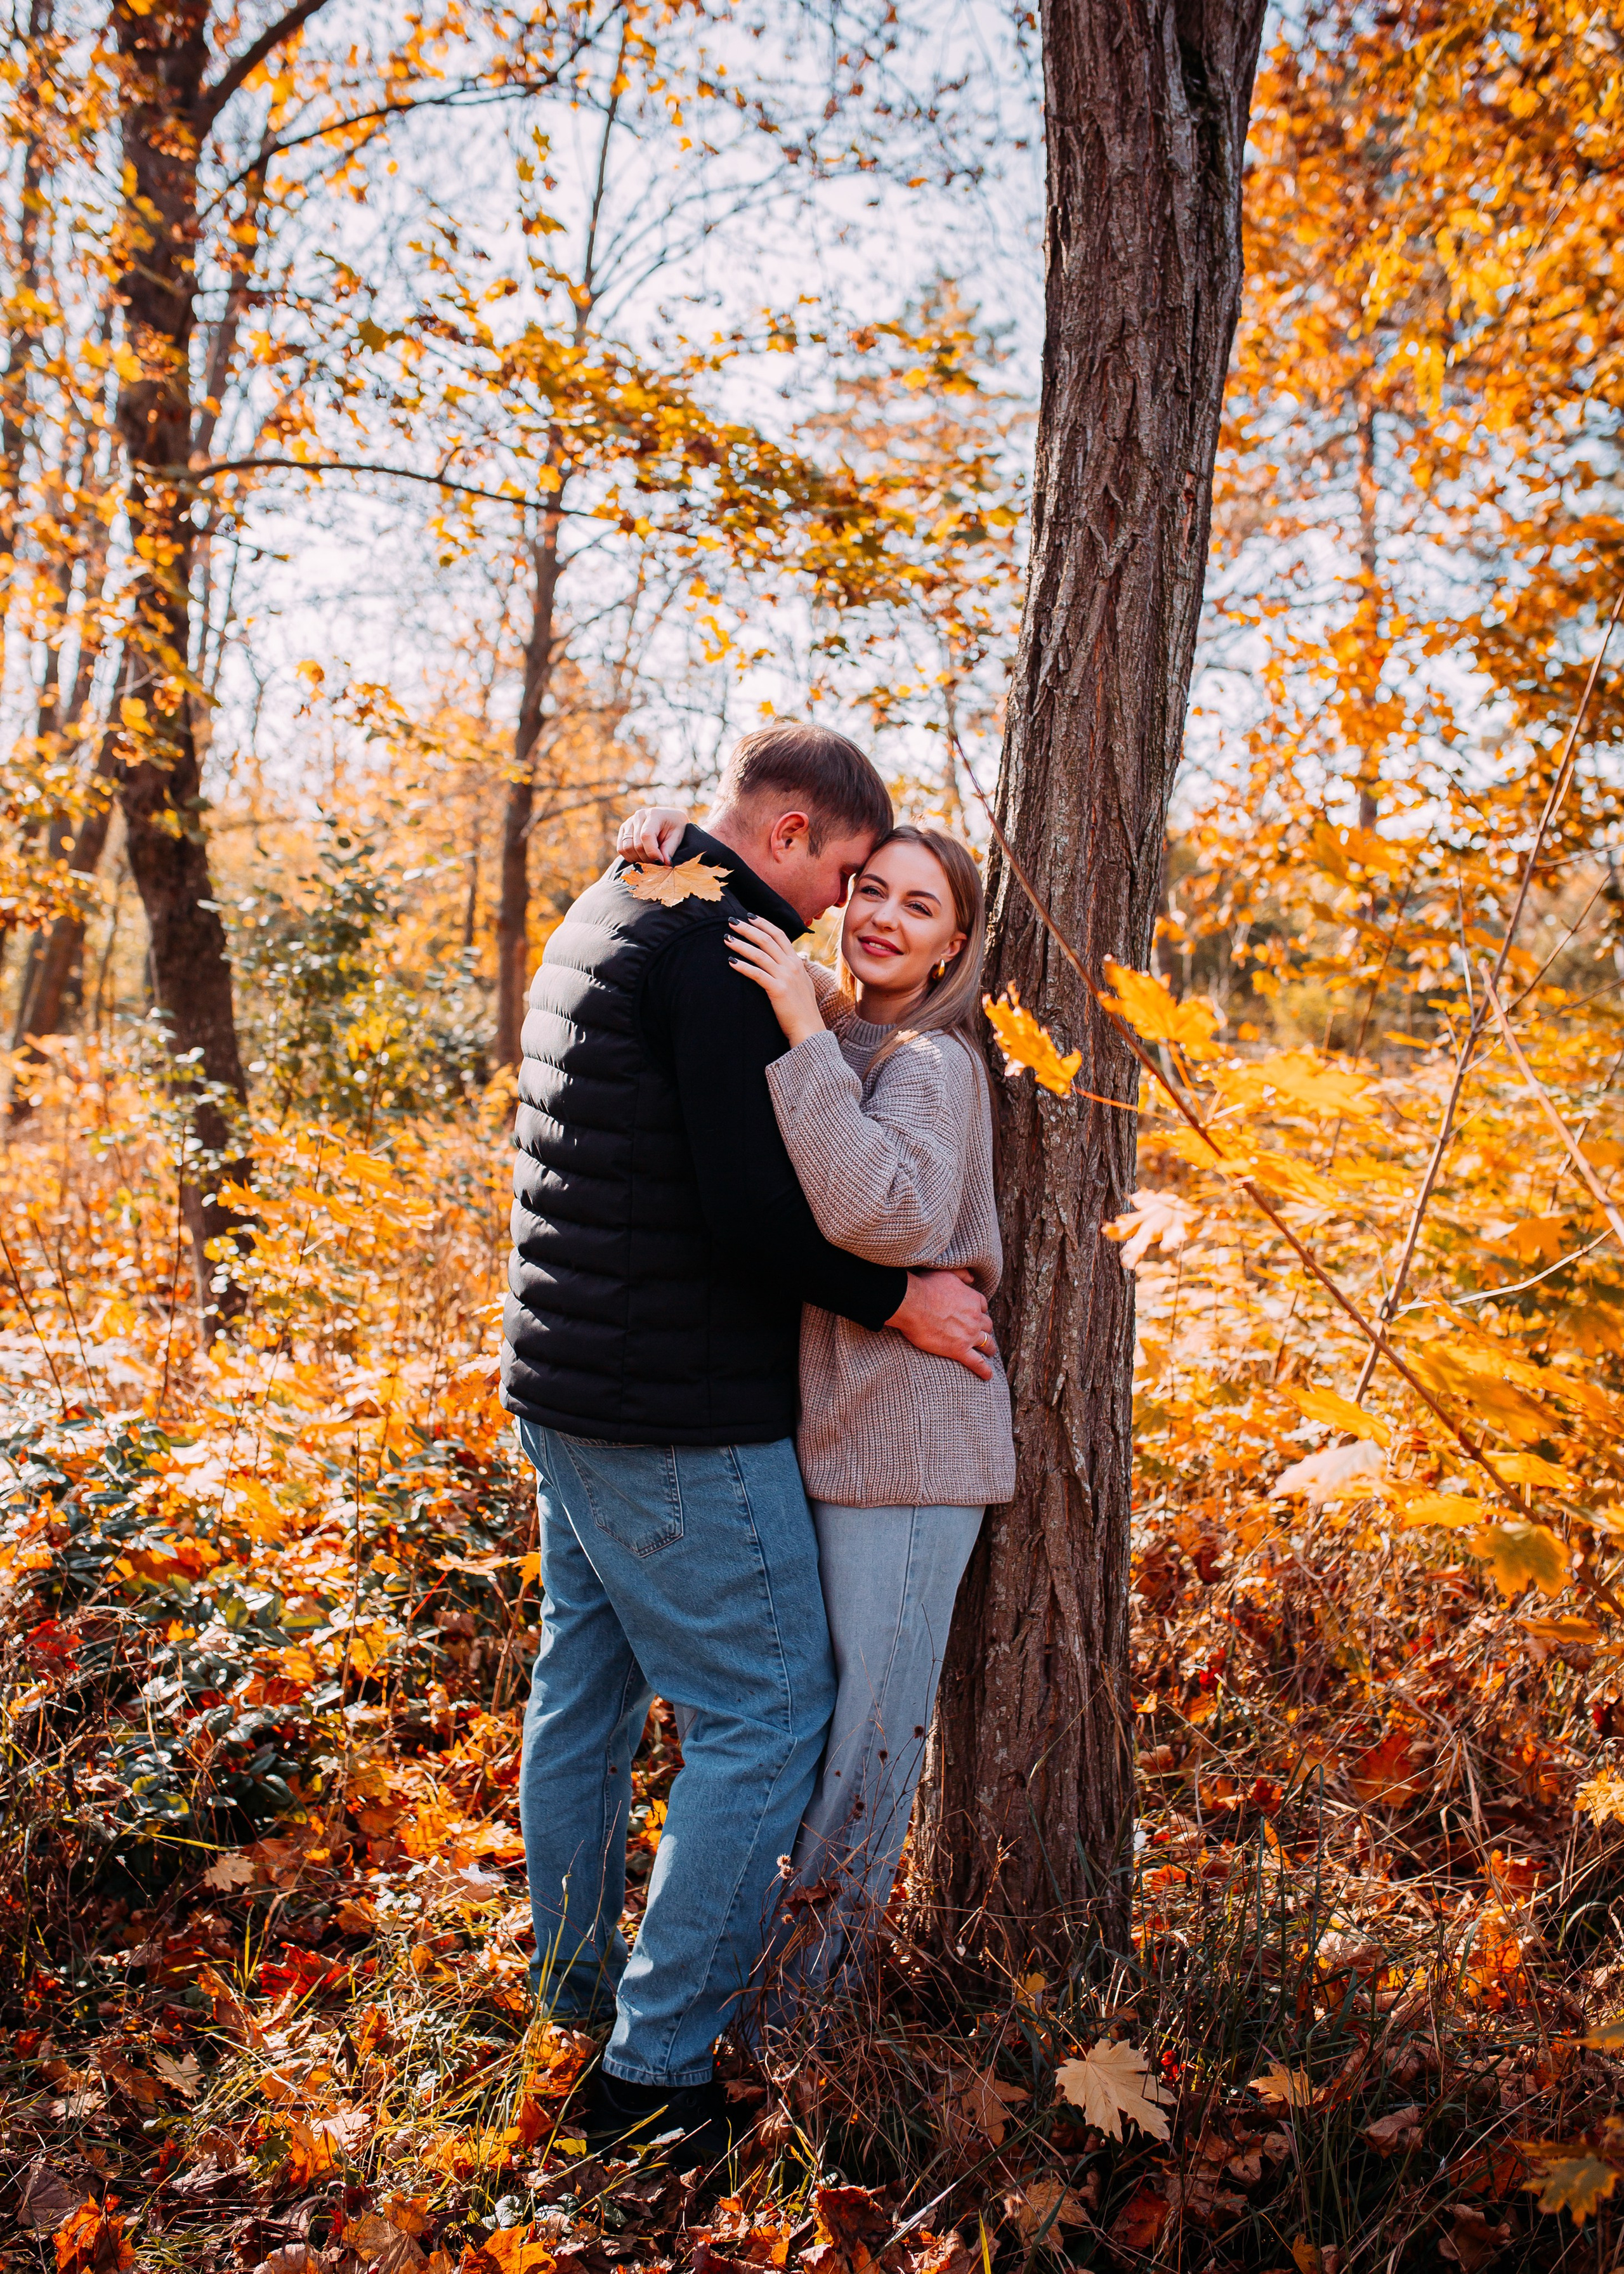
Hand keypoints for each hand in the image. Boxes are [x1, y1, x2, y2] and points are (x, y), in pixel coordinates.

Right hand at [617, 805, 689, 864]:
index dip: (652, 852)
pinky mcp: (624, 829)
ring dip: (638, 859)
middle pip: (636, 845)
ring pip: (626, 848)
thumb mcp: (677, 836)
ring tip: (650, 860)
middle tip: (657, 862)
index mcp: (653, 814)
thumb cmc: (675, 826)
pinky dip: (630, 857)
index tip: (661, 861)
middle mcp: (638, 816)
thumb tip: (664, 863)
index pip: (646, 836)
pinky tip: (642, 857)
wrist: (669, 818)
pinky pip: (621, 848)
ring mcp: (629, 822)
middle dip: (647, 858)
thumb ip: (670, 849)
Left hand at [726, 915, 824, 1046]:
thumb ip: (793, 970)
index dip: (764, 923)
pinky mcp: (778, 990)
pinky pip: (757, 974)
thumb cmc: (802, 1009)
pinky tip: (730, 962)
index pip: (780, 934)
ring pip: (760, 954)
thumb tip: (784, 961)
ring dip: (742, 944)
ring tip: (726, 939)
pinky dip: (743, 966)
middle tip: (731, 921)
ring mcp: (786, 977)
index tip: (749, 916)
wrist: (809, 1029)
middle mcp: (792, 966)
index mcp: (797, 962)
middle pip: (767, 939)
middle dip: (748, 928)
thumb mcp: (801, 984)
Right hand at [886, 1268, 995, 1380]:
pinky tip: (988, 1376)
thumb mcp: (947, 1273)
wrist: (914, 1304)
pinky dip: (984, 1370)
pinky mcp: (959, 1350)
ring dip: (990, 1347)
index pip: (982, 1306)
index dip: (979, 1310)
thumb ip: (962, 1274)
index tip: (976, 1314)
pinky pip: (976, 1363)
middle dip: (985, 1328)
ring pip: (987, 1343)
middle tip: (982, 1333)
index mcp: (972, 1299)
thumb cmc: (926, 1287)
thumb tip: (972, 1278)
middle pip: (987, 1325)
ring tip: (990, 1351)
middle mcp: (975, 1317)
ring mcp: (969, 1335)